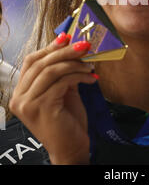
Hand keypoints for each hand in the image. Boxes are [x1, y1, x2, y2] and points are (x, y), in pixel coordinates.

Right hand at [9, 33, 97, 164]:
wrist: (71, 148)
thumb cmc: (67, 120)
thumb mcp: (63, 91)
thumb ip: (62, 72)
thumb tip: (71, 46)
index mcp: (21, 92)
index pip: (32, 61)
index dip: (50, 47)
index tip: (67, 37)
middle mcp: (19, 97)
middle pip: (41, 63)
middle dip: (65, 51)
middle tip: (84, 45)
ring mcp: (28, 103)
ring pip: (52, 70)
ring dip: (75, 63)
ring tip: (91, 64)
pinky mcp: (41, 107)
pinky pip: (62, 81)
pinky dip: (79, 75)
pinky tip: (91, 78)